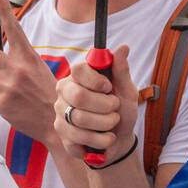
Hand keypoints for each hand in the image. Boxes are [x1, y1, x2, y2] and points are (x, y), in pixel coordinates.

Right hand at [53, 43, 137, 163]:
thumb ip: (121, 70)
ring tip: (112, 125)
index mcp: (77, 79)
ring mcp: (61, 116)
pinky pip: (80, 138)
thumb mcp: (126, 90)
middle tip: (114, 108)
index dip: (96, 80)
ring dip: (107, 124)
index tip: (109, 88)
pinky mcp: (63, 136)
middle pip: (79, 96)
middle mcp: (64, 95)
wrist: (120, 139)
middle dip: (106, 106)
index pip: (78, 70)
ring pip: (81, 120)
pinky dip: (101, 141)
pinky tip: (104, 139)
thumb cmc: (122, 111)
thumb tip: (123, 47)